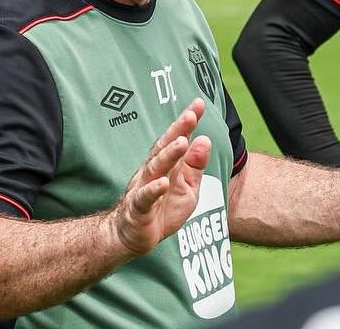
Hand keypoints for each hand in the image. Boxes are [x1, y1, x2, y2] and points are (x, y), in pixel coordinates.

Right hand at [106, 99, 212, 256]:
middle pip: (164, 148)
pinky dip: (153, 190)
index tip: (199, 104)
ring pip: (155, 169)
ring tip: (182, 142)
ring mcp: (143, 188)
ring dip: (168, 155)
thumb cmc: (162, 209)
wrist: (134, 236)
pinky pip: (144, 198)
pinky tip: (162, 183)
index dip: (186, 123)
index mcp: (165, 165)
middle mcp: (152, 171)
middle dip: (177, 131)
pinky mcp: (138, 209)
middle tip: (190, 115)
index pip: (177, 139)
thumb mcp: (187, 188)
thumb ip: (195, 165)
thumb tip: (205, 139)